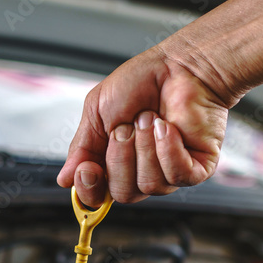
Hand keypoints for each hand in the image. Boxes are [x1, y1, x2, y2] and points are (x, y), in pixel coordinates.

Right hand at [57, 45, 234, 205]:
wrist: (177, 66)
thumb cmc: (140, 82)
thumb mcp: (96, 111)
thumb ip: (81, 147)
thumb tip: (65, 179)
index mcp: (114, 162)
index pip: (98, 197)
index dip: (91, 188)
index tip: (88, 168)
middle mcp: (141, 172)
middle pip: (122, 193)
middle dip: (121, 157)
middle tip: (127, 126)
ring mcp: (169, 172)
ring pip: (150, 185)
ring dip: (146, 147)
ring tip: (151, 118)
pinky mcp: (197, 168)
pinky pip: (177, 176)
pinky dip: (168, 149)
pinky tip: (167, 127)